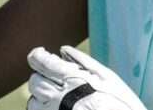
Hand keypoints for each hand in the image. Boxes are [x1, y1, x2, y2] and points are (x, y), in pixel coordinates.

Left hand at [27, 46, 146, 109]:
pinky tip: (60, 106)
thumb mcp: (106, 76)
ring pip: (33, 102)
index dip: (37, 55)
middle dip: (41, 75)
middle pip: (34, 81)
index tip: (41, 53)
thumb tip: (62, 49)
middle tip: (55, 77)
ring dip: (41, 95)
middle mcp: (59, 98)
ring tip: (57, 95)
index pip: (41, 62)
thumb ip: (82, 61)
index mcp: (72, 80)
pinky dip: (44, 108)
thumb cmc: (119, 101)